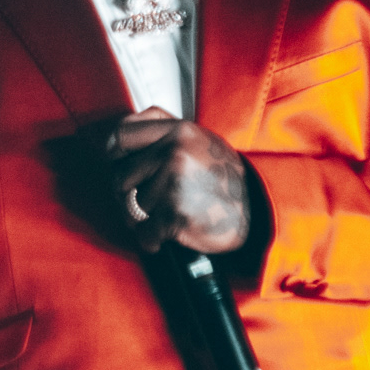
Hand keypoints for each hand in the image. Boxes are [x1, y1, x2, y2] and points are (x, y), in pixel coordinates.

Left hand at [107, 107, 251, 254]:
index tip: (117, 163)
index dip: (114, 153)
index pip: (122, 134)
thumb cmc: (225, 181)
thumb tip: (122, 134)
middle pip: (121, 176)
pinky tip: (167, 234)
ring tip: (168, 216)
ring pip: (132, 206)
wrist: (255, 215)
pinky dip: (151, 239)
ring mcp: (173, 181)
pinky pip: (143, 231)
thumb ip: (164, 131)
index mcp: (179, 130)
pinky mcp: (174, 212)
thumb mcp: (201, 140)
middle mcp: (174, 151)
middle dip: (129, 195)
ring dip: (143, 219)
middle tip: (149, 203)